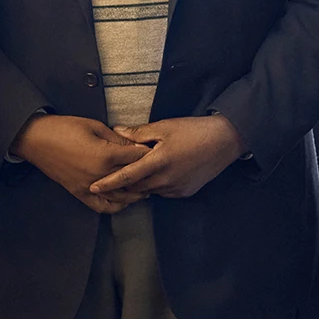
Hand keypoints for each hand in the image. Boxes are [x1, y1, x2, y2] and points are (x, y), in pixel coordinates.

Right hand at [12, 115, 150, 213]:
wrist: (37, 140)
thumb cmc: (64, 129)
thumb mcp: (95, 126)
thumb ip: (117, 138)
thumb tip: (134, 144)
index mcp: (105, 156)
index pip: (137, 157)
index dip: (148, 153)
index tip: (157, 150)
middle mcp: (100, 175)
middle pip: (133, 179)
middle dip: (147, 175)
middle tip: (156, 170)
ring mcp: (90, 187)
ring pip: (121, 197)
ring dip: (136, 193)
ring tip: (146, 187)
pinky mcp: (80, 193)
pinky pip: (102, 206)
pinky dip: (115, 206)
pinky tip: (123, 201)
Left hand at [89, 115, 248, 199]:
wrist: (225, 141)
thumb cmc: (194, 130)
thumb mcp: (165, 126)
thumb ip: (139, 133)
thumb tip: (117, 132)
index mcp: (158, 162)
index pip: (127, 176)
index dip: (108, 183)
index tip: (93, 187)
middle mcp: (166, 179)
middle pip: (136, 188)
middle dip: (124, 184)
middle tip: (114, 176)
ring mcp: (177, 188)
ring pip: (150, 191)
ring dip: (141, 184)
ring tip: (138, 172)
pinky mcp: (185, 192)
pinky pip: (164, 192)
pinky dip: (157, 185)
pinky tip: (159, 174)